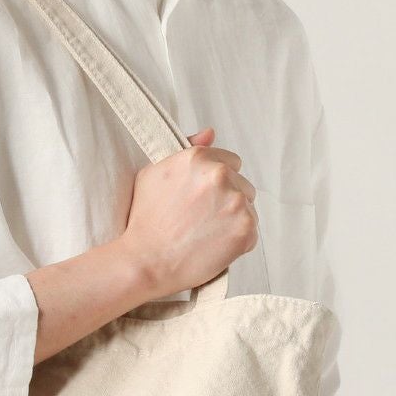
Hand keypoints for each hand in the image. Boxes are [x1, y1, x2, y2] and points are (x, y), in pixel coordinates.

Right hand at [115, 127, 258, 297]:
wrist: (145, 262)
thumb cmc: (144, 222)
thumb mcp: (152, 174)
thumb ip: (186, 149)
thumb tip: (211, 132)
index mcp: (199, 158)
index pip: (230, 163)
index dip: (216, 184)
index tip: (202, 201)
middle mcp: (220, 175)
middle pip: (243, 185)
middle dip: (226, 201)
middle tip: (202, 221)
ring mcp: (236, 202)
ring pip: (248, 208)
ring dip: (233, 220)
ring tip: (206, 235)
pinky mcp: (245, 230)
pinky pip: (252, 232)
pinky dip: (237, 241)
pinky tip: (213, 247)